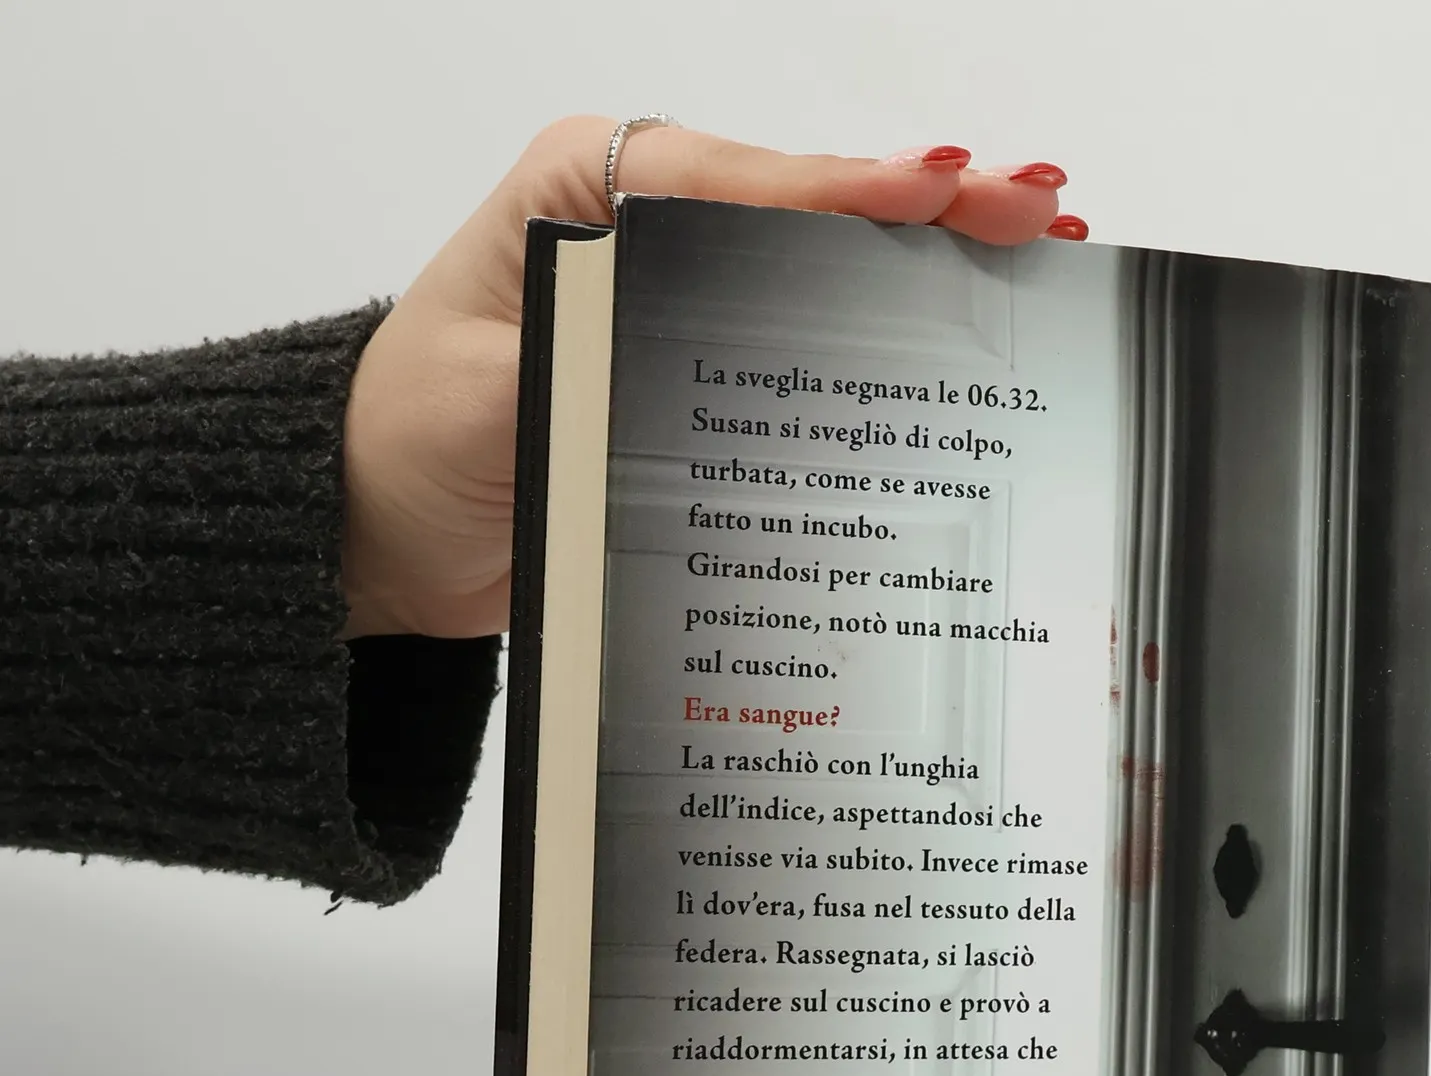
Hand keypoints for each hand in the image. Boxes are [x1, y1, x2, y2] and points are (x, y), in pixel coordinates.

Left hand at [341, 120, 1085, 639]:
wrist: (378, 525)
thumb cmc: (410, 442)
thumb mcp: (493, 398)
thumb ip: (594, 362)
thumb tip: (708, 356)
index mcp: (585, 192)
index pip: (740, 183)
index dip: (847, 192)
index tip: (942, 184)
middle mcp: (643, 228)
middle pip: (807, 208)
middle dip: (930, 205)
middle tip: (1039, 207)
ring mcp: (678, 293)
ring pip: (823, 264)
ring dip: (929, 258)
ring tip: (1036, 245)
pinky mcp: (697, 365)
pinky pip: (806, 333)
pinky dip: (886, 323)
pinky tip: (959, 324)